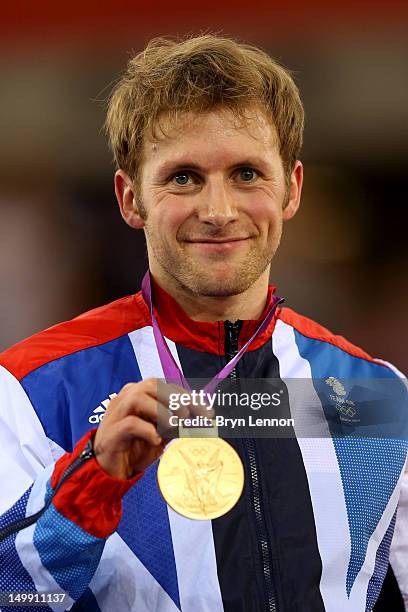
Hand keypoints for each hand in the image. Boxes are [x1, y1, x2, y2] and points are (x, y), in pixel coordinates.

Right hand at [93, 378, 208, 478]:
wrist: (109, 470)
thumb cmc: (134, 448)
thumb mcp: (160, 435)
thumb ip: (175, 425)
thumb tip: (199, 419)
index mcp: (138, 394)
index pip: (165, 386)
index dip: (188, 396)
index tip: (206, 411)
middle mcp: (126, 398)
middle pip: (152, 385)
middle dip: (176, 398)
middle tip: (190, 416)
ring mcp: (117, 413)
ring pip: (139, 398)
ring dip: (161, 410)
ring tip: (174, 425)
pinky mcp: (112, 431)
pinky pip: (130, 423)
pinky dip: (147, 430)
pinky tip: (156, 440)